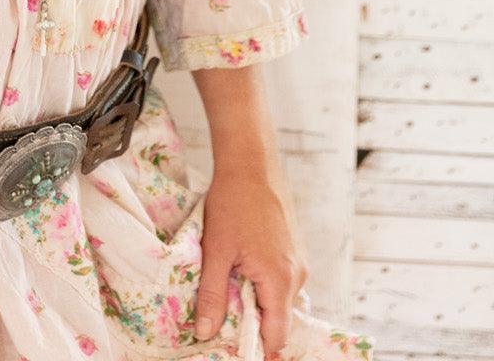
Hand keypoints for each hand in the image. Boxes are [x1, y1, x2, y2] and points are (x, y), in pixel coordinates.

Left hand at [193, 165, 307, 359]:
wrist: (251, 164)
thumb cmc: (231, 204)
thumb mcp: (215, 250)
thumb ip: (211, 295)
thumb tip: (205, 333)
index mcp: (280, 279)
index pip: (277, 334)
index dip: (256, 346)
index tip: (233, 346)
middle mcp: (298, 275)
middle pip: (280, 319)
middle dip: (254, 324)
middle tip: (225, 317)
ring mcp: (300, 262)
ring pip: (280, 300)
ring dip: (258, 302)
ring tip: (230, 289)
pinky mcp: (295, 251)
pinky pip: (282, 282)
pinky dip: (264, 285)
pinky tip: (242, 271)